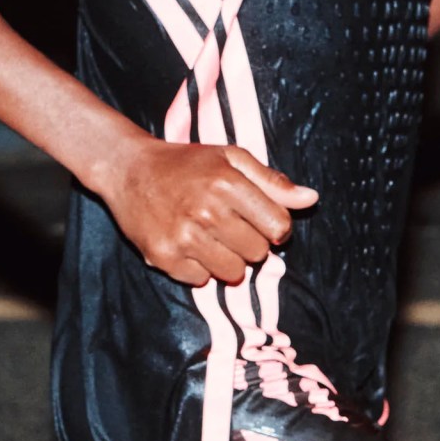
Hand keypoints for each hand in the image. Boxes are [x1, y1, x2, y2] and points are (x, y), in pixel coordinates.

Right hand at [103, 140, 318, 287]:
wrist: (128, 170)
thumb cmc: (186, 164)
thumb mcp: (231, 159)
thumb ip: (272, 182)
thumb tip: (311, 200)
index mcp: (228, 183)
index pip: (279, 227)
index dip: (275, 228)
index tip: (260, 221)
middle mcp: (206, 211)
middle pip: (258, 253)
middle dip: (250, 243)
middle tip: (228, 226)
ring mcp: (183, 237)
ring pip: (232, 273)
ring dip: (227, 260)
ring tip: (210, 237)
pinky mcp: (163, 257)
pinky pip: (201, 280)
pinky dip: (198, 268)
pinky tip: (187, 245)